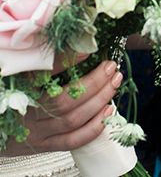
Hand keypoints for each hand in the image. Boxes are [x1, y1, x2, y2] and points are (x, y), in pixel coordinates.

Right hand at [2, 61, 121, 155]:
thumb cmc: (14, 97)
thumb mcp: (22, 77)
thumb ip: (44, 63)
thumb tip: (77, 45)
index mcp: (20, 91)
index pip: (40, 76)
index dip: (64, 63)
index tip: (87, 51)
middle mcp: (27, 113)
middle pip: (64, 101)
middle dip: (94, 83)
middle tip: (111, 66)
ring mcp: (36, 132)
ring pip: (72, 120)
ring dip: (99, 101)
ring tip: (114, 82)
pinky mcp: (44, 146)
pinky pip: (72, 141)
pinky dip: (93, 127)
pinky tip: (108, 111)